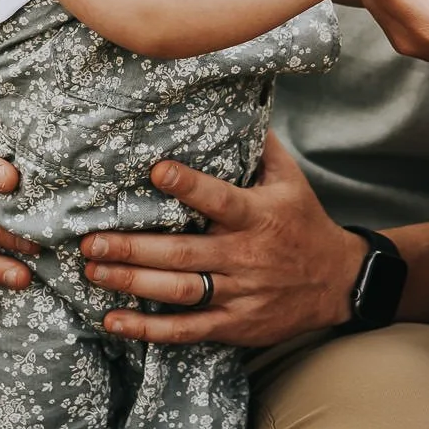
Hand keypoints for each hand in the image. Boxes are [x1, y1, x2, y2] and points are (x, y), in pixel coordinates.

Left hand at [81, 131, 367, 344]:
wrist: (338, 283)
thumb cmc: (304, 222)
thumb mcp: (290, 180)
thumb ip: (261, 146)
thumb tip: (236, 98)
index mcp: (258, 215)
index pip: (220, 199)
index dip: (189, 186)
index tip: (155, 171)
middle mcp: (246, 255)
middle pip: (183, 252)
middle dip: (133, 247)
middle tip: (90, 240)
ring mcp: (239, 294)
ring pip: (179, 291)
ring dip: (132, 282)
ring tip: (94, 270)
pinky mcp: (234, 325)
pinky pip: (186, 330)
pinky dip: (149, 330)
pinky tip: (114, 320)